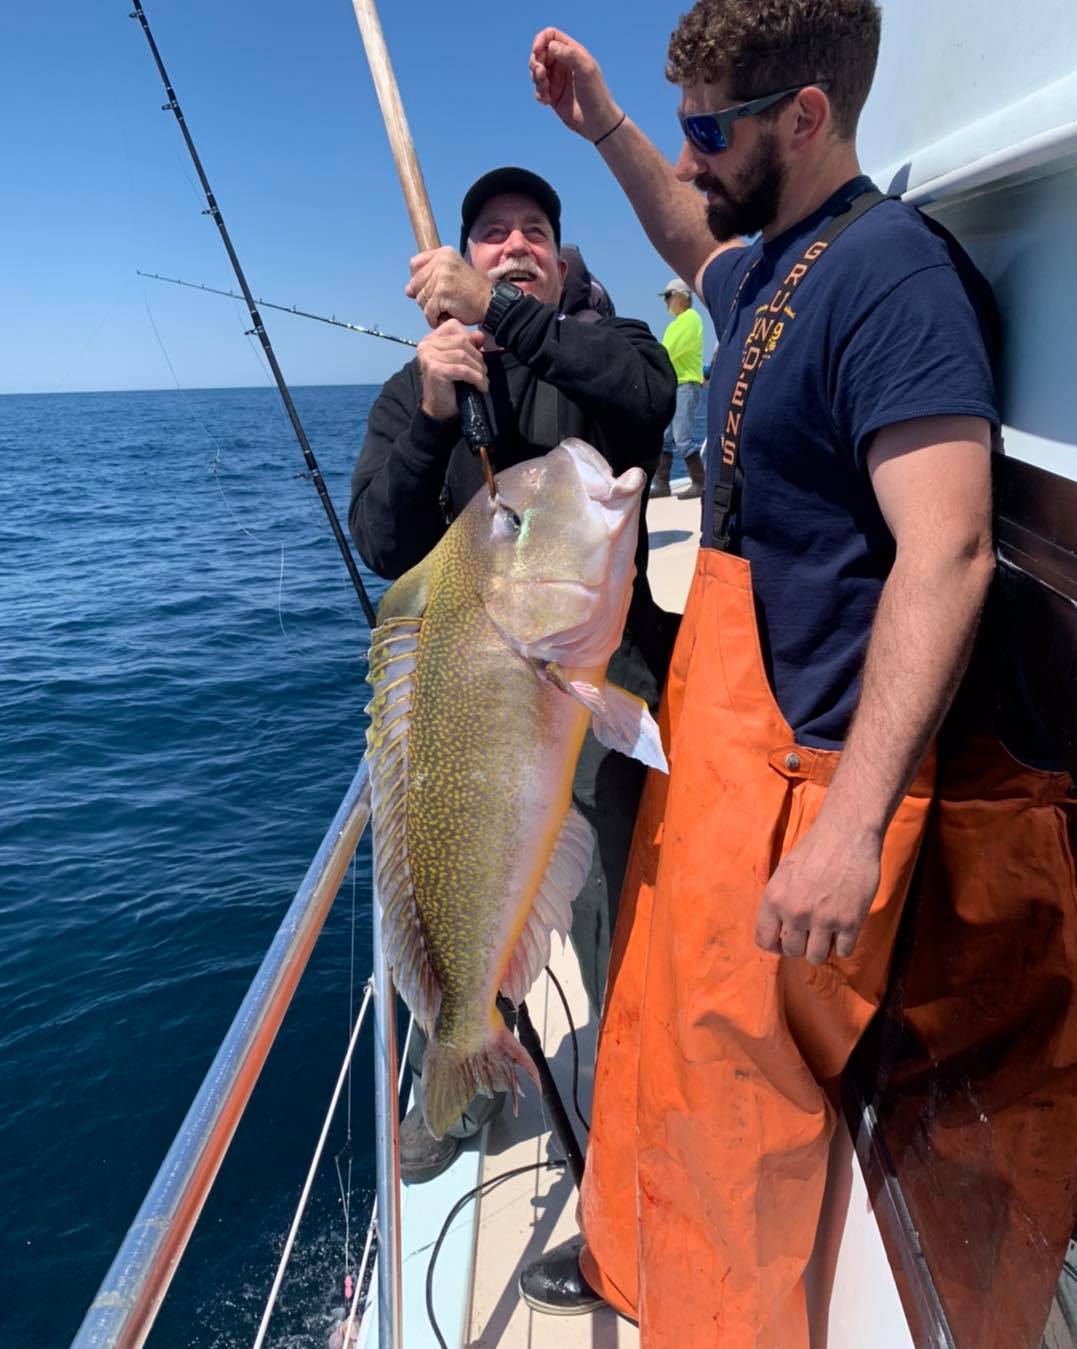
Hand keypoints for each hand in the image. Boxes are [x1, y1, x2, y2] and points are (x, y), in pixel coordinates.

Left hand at [406, 246, 491, 328]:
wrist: (490, 302)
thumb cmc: (472, 292)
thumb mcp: (452, 275)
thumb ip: (430, 278)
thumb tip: (408, 290)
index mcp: (443, 253)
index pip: (415, 264)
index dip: (419, 279)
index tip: (431, 287)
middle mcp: (441, 262)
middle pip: (415, 284)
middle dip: (425, 297)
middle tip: (443, 302)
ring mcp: (441, 277)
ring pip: (420, 299)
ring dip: (431, 310)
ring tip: (446, 309)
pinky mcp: (442, 293)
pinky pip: (428, 311)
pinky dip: (435, 319)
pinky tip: (445, 317)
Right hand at [416, 321, 487, 420]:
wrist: (440, 408)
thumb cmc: (450, 383)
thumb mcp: (460, 360)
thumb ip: (469, 344)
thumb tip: (480, 335)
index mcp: (430, 339)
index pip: (454, 326)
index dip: (470, 339)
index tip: (476, 356)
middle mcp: (426, 345)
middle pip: (462, 341)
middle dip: (477, 356)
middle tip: (483, 371)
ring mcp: (429, 357)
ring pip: (463, 355)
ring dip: (478, 369)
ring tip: (482, 379)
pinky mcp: (435, 370)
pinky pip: (463, 370)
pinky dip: (476, 378)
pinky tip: (481, 386)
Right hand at [529, 28, 621, 141]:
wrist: (597, 122)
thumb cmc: (595, 94)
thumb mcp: (585, 70)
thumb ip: (569, 54)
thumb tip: (550, 46)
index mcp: (572, 52)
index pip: (551, 36)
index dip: (540, 40)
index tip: (536, 51)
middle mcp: (563, 64)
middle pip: (540, 53)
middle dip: (536, 62)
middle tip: (541, 75)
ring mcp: (557, 80)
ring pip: (536, 71)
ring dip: (536, 78)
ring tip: (545, 90)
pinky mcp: (553, 96)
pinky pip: (538, 89)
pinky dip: (539, 93)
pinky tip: (547, 101)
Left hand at [754, 812, 882, 963]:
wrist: (846, 834)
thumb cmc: (814, 849)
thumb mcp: (784, 872)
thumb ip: (779, 902)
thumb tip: (779, 929)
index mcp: (774, 899)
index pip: (764, 940)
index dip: (775, 945)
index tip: (785, 940)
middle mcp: (795, 912)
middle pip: (792, 951)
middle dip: (800, 945)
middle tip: (810, 933)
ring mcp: (823, 919)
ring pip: (816, 957)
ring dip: (821, 948)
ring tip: (827, 933)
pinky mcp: (850, 921)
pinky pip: (843, 951)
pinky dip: (843, 944)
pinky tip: (843, 928)